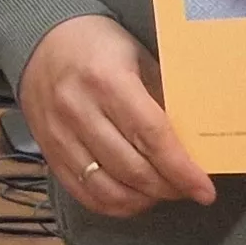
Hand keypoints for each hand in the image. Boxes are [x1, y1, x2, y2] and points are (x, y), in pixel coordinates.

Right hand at [17, 14, 214, 218]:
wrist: (41, 40)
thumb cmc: (98, 45)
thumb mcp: (139, 57)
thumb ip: (162, 98)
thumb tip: (193, 142)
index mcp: (107, 80)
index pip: (151, 137)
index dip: (181, 170)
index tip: (204, 190)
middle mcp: (79, 110)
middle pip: (131, 169)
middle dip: (167, 188)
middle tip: (188, 189)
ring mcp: (59, 134)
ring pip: (107, 189)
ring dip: (141, 200)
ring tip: (161, 193)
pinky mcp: (48, 151)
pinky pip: (82, 193)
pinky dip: (112, 204)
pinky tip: (132, 197)